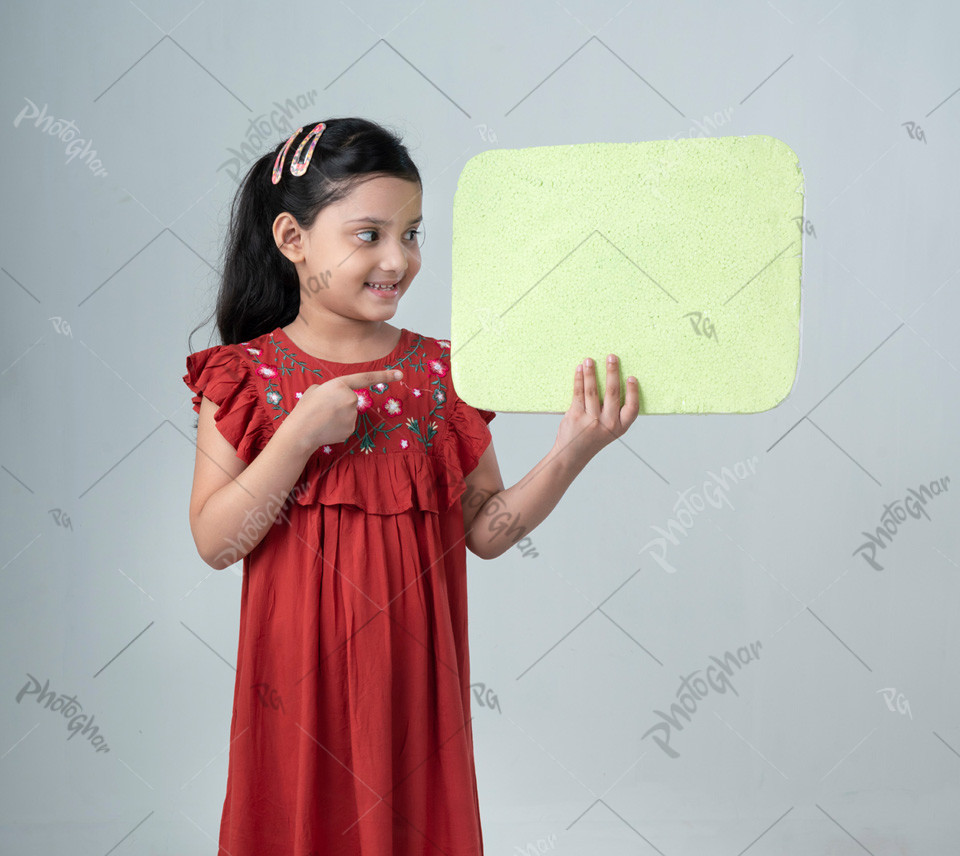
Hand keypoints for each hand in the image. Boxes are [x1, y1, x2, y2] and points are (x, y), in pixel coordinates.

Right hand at [288, 369, 402, 452]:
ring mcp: (353, 416)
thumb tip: (337, 396)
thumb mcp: (315, 390)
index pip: (366, 378)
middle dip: (340, 404)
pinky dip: (338, 427)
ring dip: (339, 416)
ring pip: (349, 413)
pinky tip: (327, 428)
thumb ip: (331, 389)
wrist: (301, 432)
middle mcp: (351, 399)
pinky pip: (347, 425)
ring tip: (322, 419)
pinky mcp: (351, 429)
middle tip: (322, 409)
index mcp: (340, 385)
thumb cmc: (305, 409)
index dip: (385, 376)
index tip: (400, 374)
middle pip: (351, 400)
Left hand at [553, 355, 638, 463]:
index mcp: (619, 427)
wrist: (572, 455)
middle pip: (612, 393)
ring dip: (591, 372)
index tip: (632, 377)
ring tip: (590, 359)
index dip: (633, 392)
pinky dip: (579, 379)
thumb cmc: (592, 439)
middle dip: (612, 372)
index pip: (632, 409)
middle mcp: (607, 424)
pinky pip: (578, 393)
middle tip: (612, 357)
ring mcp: (590, 420)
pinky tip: (580, 369)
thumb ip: (614, 413)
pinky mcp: (575, 416)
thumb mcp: (609, 430)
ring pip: (592, 390)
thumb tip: (613, 381)